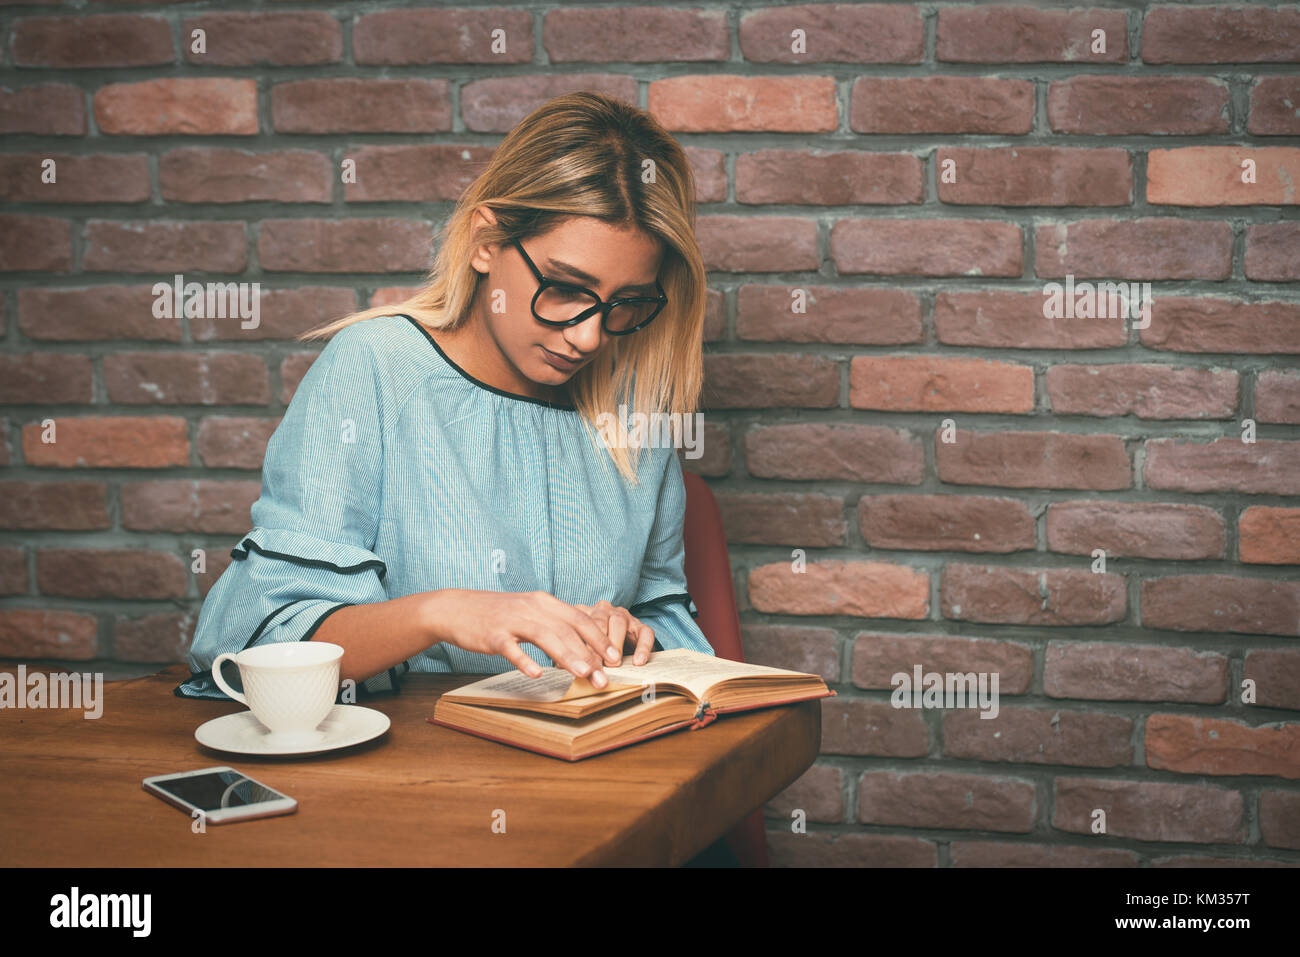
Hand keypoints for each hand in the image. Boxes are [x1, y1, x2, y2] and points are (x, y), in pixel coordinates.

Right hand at [426, 589, 619, 686]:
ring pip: (545, 637)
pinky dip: (525, 661)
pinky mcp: (493, 634)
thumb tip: (583, 648)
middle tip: (604, 677)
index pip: (579, 618)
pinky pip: (511, 648)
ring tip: (583, 675)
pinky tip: (536, 674)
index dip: (599, 637)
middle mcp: (532, 607)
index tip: (614, 657)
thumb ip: (554, 626)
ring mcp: (512, 620)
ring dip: (567, 656)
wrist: (457, 608)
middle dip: (589, 654)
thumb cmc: (499, 615)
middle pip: (567, 630)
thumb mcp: (530, 613)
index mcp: (544, 602)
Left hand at [571, 600, 655, 665]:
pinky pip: (645, 633)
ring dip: (616, 644)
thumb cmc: (590, 650)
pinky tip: (638, 661)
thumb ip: (571, 654)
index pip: (579, 625)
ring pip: (619, 622)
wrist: (614, 647)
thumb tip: (561, 665)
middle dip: (597, 645)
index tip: (579, 665)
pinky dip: (643, 647)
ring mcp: (622, 615)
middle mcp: (602, 610)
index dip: (579, 646)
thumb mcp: (578, 648)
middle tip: (597, 665)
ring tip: (614, 664)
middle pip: (599, 621)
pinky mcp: (640, 625)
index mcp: (583, 614)